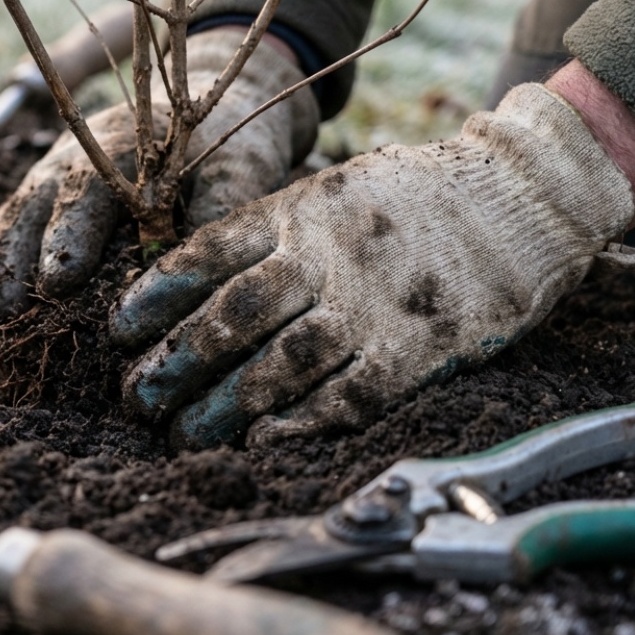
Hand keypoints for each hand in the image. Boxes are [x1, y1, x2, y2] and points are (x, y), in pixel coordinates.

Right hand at [0, 28, 318, 337]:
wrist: (197, 112)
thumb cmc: (225, 147)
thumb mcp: (239, 167)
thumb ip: (225, 204)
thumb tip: (210, 256)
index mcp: (120, 148)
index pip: (88, 191)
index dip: (70, 234)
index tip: (59, 279)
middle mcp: (71, 161)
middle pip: (32, 212)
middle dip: (17, 266)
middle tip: (4, 317)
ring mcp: (45, 181)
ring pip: (7, 227)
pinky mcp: (35, 204)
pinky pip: (0, 239)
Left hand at [110, 84, 634, 449]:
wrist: (515, 199)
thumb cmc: (407, 198)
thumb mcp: (328, 189)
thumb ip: (269, 232)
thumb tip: (193, 285)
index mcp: (296, 212)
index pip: (204, 257)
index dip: (154, 299)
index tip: (119, 333)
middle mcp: (324, 258)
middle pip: (230, 319)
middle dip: (174, 365)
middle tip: (137, 399)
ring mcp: (368, 307)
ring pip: (277, 367)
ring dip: (223, 409)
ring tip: (184, 436)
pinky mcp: (412, 352)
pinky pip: (343, 399)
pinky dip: (296, 427)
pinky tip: (259, 444)